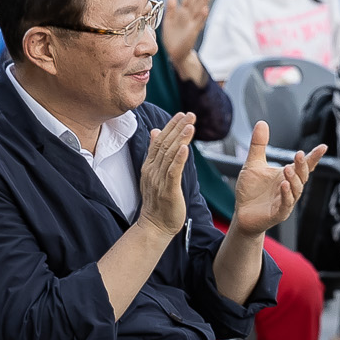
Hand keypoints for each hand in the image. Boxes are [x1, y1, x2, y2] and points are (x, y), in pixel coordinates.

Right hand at [138, 112, 196, 238]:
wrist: (155, 225)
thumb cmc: (158, 201)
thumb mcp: (155, 173)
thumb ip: (155, 153)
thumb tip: (155, 132)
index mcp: (150, 165)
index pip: (160, 141)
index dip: (170, 126)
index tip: (181, 114)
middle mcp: (153, 170)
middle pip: (165, 144)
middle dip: (178, 127)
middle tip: (190, 114)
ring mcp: (159, 180)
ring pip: (169, 155)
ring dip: (180, 138)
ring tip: (190, 125)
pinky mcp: (167, 190)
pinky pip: (173, 172)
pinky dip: (178, 159)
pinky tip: (185, 148)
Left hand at [163, 0, 210, 79]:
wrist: (175, 52)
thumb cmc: (172, 36)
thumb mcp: (168, 21)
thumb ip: (171, 9)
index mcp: (182, 13)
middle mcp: (189, 16)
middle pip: (196, 1)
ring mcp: (192, 23)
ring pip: (199, 9)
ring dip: (203, 0)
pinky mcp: (193, 32)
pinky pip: (198, 22)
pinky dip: (202, 16)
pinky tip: (205, 9)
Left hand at [229, 125, 322, 238]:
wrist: (243, 214)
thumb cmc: (251, 191)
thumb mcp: (253, 164)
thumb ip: (259, 145)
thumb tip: (262, 122)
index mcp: (287, 175)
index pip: (304, 165)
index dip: (313, 157)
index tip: (323, 147)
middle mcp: (290, 188)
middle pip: (302, 176)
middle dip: (303, 166)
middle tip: (300, 154)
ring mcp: (285, 201)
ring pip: (296, 190)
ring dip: (294, 180)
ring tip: (288, 169)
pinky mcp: (278, 213)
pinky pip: (285, 204)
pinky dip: (286, 194)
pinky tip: (284, 185)